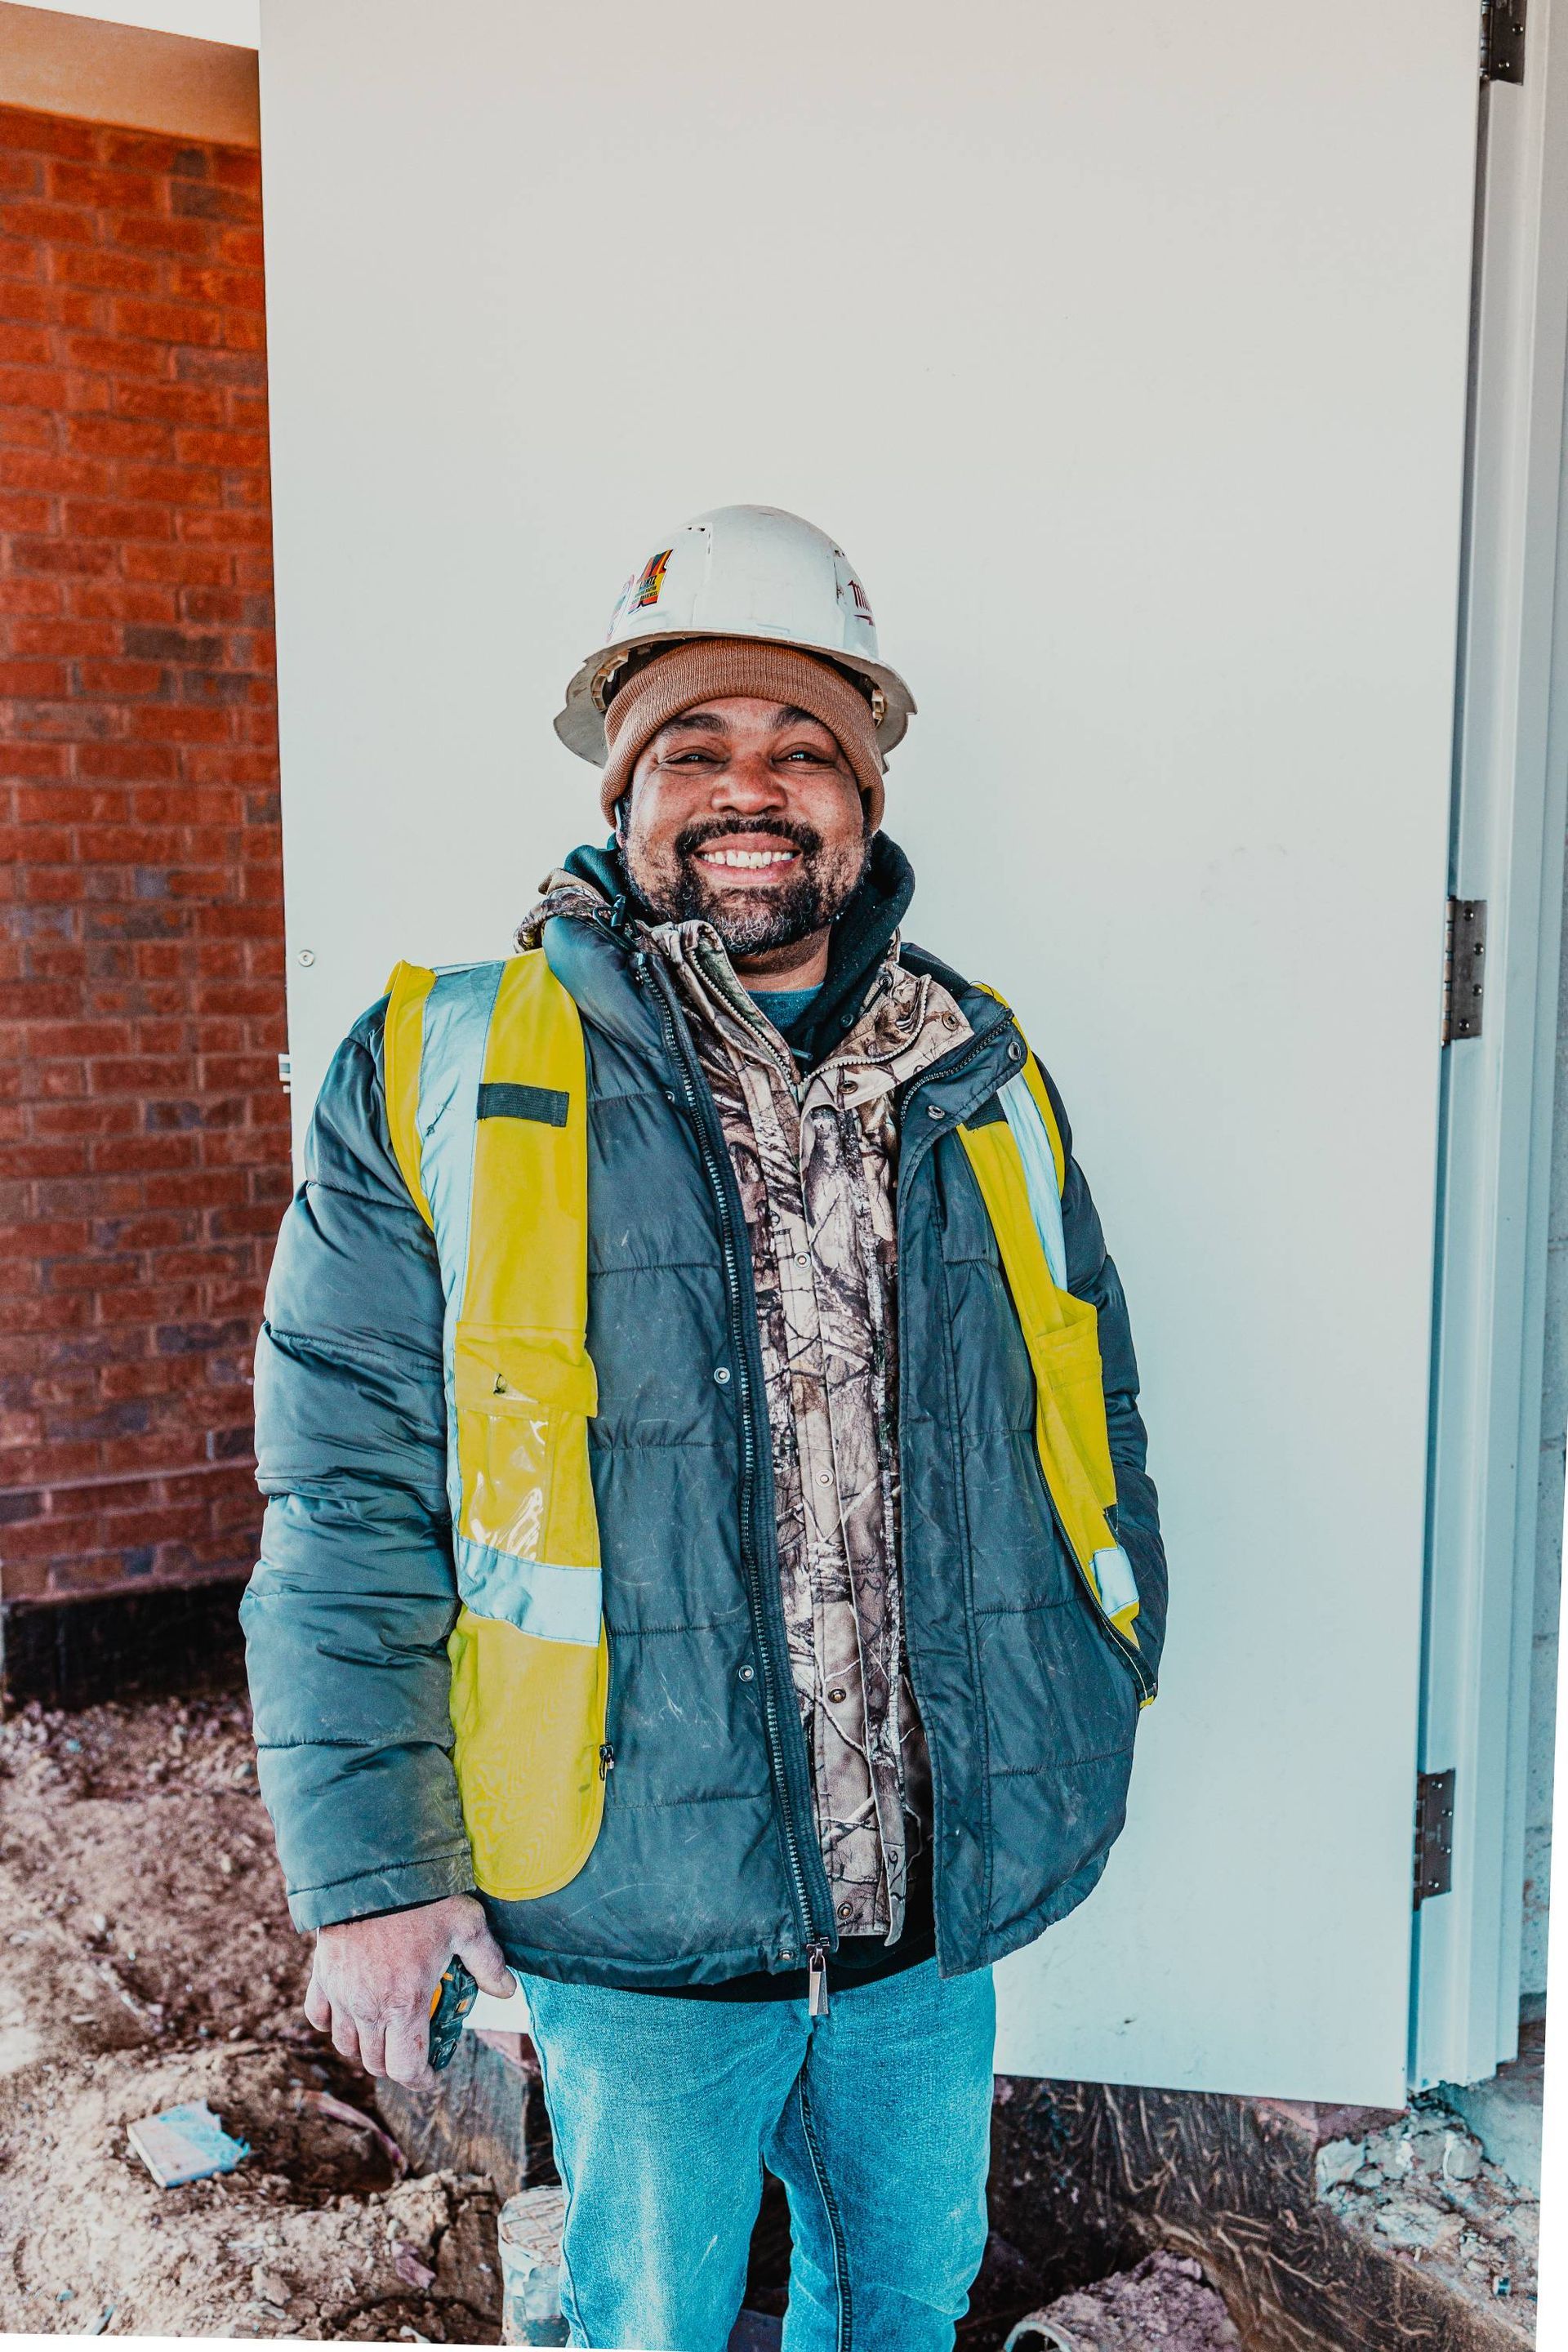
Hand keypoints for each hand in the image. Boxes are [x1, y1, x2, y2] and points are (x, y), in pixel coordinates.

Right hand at [305, 1892, 515, 2087]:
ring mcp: (340, 1992)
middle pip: (375, 2061)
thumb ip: (488, 1962)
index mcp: (404, 2002)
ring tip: (384, 2033)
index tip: (429, 2075)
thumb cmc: (422, 1896)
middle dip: (395, 2064)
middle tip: (412, 2050)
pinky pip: (318, 2015)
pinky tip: (348, 2013)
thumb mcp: (466, 1925)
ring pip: (346, 2044)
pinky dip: (331, 2022)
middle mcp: (367, 2006)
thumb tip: (507, 1991)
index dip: (419, 2080)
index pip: (405, 2067)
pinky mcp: (322, 1974)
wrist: (371, 1867)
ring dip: (365, 2047)